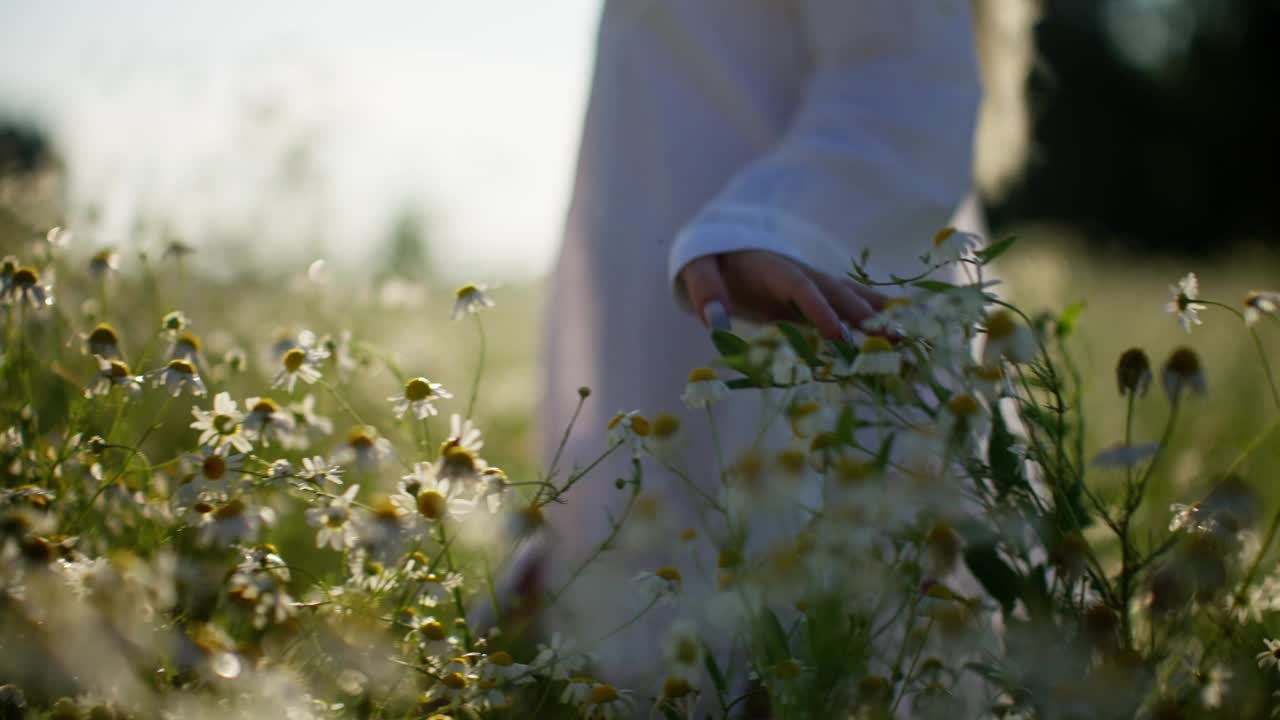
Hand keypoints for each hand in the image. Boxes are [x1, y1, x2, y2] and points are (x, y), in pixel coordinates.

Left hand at [680, 250, 887, 340]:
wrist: (726, 248)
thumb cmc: (713, 262)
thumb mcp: (699, 270)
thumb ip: (705, 291)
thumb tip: (713, 321)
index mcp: (774, 269)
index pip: (801, 289)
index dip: (820, 310)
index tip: (839, 335)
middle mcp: (802, 274)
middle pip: (836, 293)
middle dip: (863, 316)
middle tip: (889, 339)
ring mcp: (816, 284)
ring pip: (852, 297)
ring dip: (879, 316)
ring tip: (907, 337)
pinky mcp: (821, 297)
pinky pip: (853, 305)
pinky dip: (878, 315)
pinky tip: (905, 328)